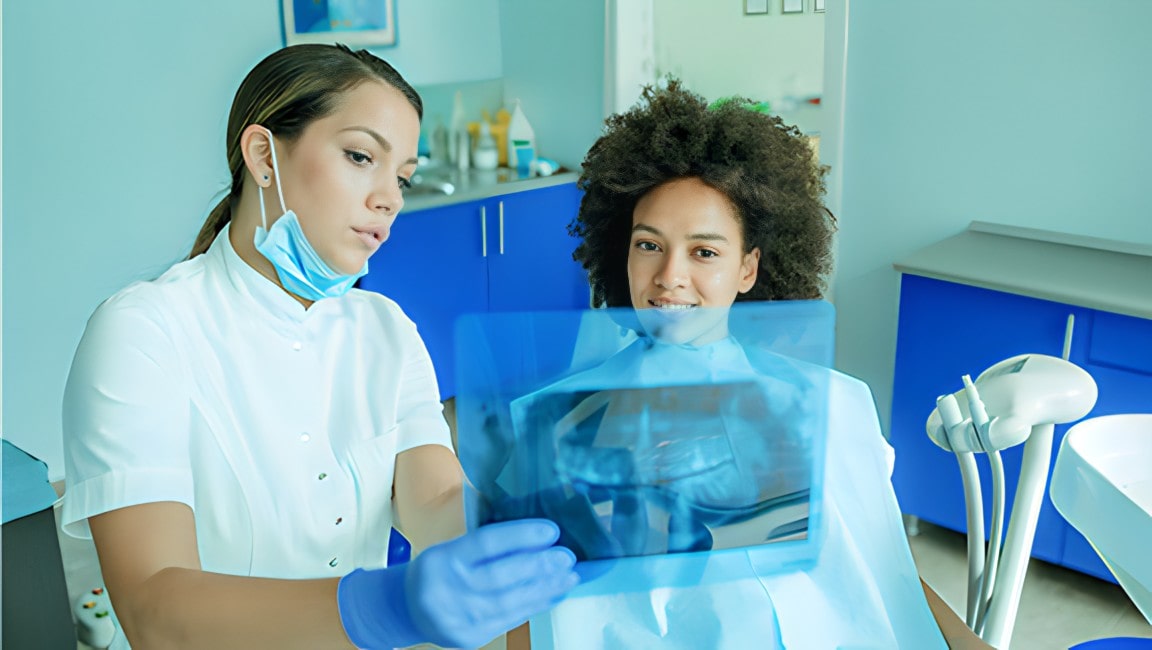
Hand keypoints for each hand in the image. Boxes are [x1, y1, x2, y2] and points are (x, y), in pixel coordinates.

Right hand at [338, 519, 578, 649]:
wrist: (406, 609)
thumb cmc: (438, 570)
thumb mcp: (452, 549)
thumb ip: (488, 545)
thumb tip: (538, 537)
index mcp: (444, 558)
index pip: (487, 543)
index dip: (521, 535)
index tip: (551, 530)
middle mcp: (449, 588)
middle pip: (501, 576)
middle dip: (539, 566)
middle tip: (567, 556)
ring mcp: (460, 617)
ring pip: (510, 602)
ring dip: (545, 588)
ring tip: (569, 576)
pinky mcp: (470, 637)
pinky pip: (510, 620)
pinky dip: (536, 605)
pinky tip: (554, 593)